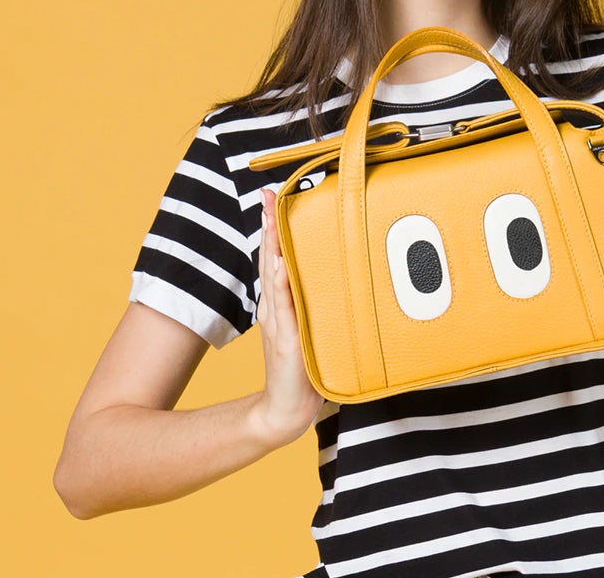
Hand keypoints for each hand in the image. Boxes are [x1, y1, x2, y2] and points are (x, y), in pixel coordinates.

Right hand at [244, 187, 322, 447]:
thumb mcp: (312, 329)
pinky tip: (280, 266)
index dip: (273, 228)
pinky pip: (284, 308)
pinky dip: (280, 286)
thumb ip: (315, 306)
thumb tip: (335, 279)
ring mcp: (278, 323)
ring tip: (272, 217)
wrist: (287, 408)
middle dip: (269, 226)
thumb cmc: (304, 370)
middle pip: (269, 259)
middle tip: (268, 195)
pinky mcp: (286, 340)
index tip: (273, 198)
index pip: (275, 259)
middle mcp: (275, 308)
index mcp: (281, 303)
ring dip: (272, 247)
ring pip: (273, 277)